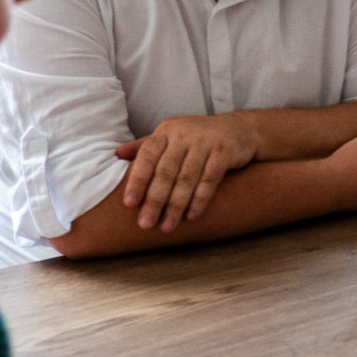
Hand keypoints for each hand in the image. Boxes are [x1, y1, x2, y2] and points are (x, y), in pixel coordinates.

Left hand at [116, 113, 262, 230]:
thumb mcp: (171, 136)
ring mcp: (205, 142)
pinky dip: (200, 200)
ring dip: (176, 205)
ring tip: (167, 226)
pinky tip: (191, 216)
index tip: (129, 204)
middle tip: (146, 223)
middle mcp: (184, 134)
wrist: (240, 129)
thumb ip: (146, 146)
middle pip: (166, 171)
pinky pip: (210, 180)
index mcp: (166, 131)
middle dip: (155, 200)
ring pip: (187, 178)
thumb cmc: (199, 137)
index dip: (137, 180)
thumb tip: (116, 154)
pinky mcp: (224, 152)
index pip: (147, 156)